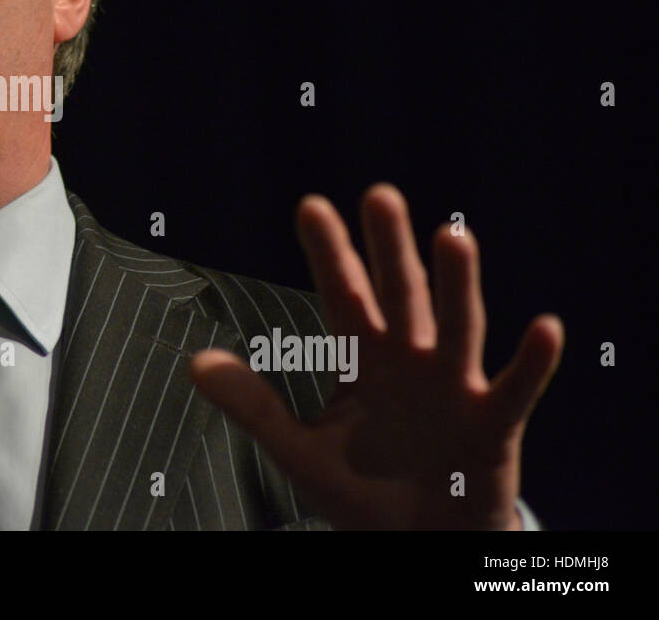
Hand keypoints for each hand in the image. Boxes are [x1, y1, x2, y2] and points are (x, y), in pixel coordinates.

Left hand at [189, 183, 563, 528]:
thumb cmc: (362, 493)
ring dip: (457, 283)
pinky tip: (544, 326)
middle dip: (390, 248)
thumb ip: (254, 405)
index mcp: (363, 361)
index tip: (311, 206)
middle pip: (400, 295)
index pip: (343, 296)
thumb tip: (196, 362)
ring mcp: (454, 388)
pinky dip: (531, 361)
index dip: (330, 253)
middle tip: (379, 195)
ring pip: (456, 327)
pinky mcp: (492, 425)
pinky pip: (515, 390)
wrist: (417, 545)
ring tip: (453, 235)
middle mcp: (410, 361)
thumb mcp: (298, 450)